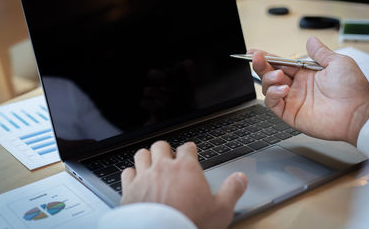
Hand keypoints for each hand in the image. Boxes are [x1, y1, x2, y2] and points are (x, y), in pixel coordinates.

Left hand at [121, 141, 246, 228]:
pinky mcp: (129, 189)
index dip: (189, 149)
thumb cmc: (189, 223)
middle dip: (165, 150)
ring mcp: (144, 176)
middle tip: (168, 157)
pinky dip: (131, 173)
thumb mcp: (220, 210)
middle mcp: (163, 167)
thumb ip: (231, 191)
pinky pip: (127, 172)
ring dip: (147, 157)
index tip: (190, 152)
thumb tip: (241, 178)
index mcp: (186, 168)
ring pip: (142, 154)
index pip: (187, 148)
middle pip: (161, 146)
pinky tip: (135, 179)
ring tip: (151, 163)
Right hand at [249, 37, 368, 145]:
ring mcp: (292, 101)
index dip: (267, 58)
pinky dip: (272, 94)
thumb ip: (320, 52)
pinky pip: (272, 103)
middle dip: (261, 65)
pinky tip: (282, 88)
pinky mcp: (290, 114)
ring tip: (279, 76)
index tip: (255, 52)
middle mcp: (296, 87)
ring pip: (268, 88)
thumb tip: (311, 41)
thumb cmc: (353, 90)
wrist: (358, 113)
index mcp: (305, 75)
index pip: (280, 64)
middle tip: (256, 58)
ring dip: (268, 79)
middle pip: (270, 75)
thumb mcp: (338, 63)